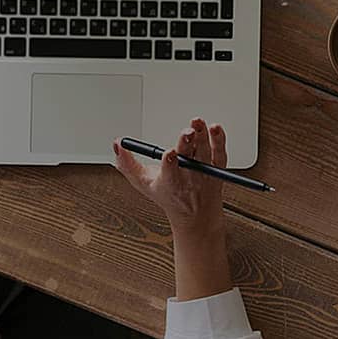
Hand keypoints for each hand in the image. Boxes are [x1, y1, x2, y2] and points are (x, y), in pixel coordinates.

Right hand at [113, 118, 227, 231]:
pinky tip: (214, 128)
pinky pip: (220, 152)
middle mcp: (189, 177)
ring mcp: (205, 172)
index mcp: (170, 182)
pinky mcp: (217, 167)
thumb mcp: (142, 183)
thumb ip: (126, 163)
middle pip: (189, 158)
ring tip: (197, 123)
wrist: (197, 216)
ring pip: (204, 152)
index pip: (169, 170)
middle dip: (187, 144)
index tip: (169, 152)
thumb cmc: (168, 196)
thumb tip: (117, 143)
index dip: (170, 161)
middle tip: (187, 132)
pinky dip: (218, 140)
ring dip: (202, 136)